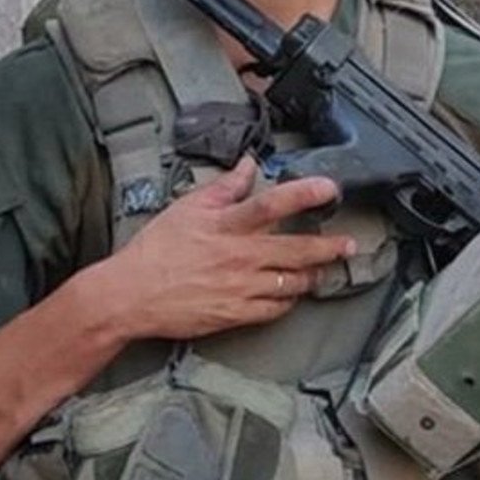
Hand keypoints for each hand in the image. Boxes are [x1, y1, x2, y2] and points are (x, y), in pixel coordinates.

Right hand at [93, 157, 355, 341]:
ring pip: (292, 283)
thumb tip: (249, 164)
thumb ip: (224, 187)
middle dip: (329, 248)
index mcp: (227, 226)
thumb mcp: (187, 208)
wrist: (130, 296)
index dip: (305, 194)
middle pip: (296, 251)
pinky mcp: (236, 315)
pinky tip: (291, 293)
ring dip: (312, 276)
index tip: (329, 188)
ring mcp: (240, 289)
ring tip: (322, 270)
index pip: (273, 204)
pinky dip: (288, 300)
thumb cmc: (157, 249)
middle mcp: (239, 257)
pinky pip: (276, 310)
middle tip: (349, 244)